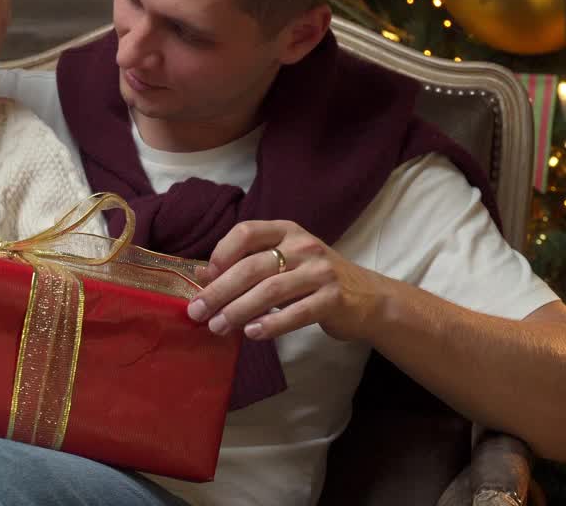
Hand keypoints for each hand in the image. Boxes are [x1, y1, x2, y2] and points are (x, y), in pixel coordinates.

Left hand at [186, 220, 394, 341]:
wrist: (368, 297)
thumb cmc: (313, 279)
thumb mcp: (282, 263)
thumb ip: (246, 264)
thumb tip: (200, 274)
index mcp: (286, 230)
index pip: (246, 232)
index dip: (221, 254)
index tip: (204, 279)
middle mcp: (304, 245)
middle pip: (252, 266)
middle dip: (220, 291)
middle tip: (197, 312)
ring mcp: (321, 271)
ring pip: (270, 290)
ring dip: (239, 311)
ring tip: (218, 327)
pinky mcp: (334, 298)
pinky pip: (297, 312)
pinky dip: (271, 324)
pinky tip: (252, 334)